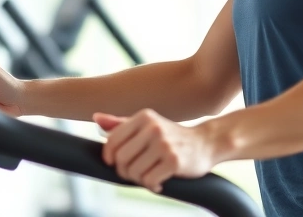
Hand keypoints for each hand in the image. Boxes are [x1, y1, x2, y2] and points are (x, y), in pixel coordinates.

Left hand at [94, 109, 216, 192]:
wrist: (206, 143)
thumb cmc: (173, 136)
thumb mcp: (148, 125)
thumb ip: (121, 123)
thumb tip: (96, 118)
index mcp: (144, 117)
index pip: (112, 140)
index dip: (109, 157)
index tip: (115, 163)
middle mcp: (153, 127)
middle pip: (121, 158)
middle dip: (124, 171)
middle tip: (135, 173)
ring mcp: (164, 144)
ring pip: (134, 171)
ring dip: (139, 179)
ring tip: (148, 176)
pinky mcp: (174, 161)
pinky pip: (149, 180)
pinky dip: (152, 186)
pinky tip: (159, 182)